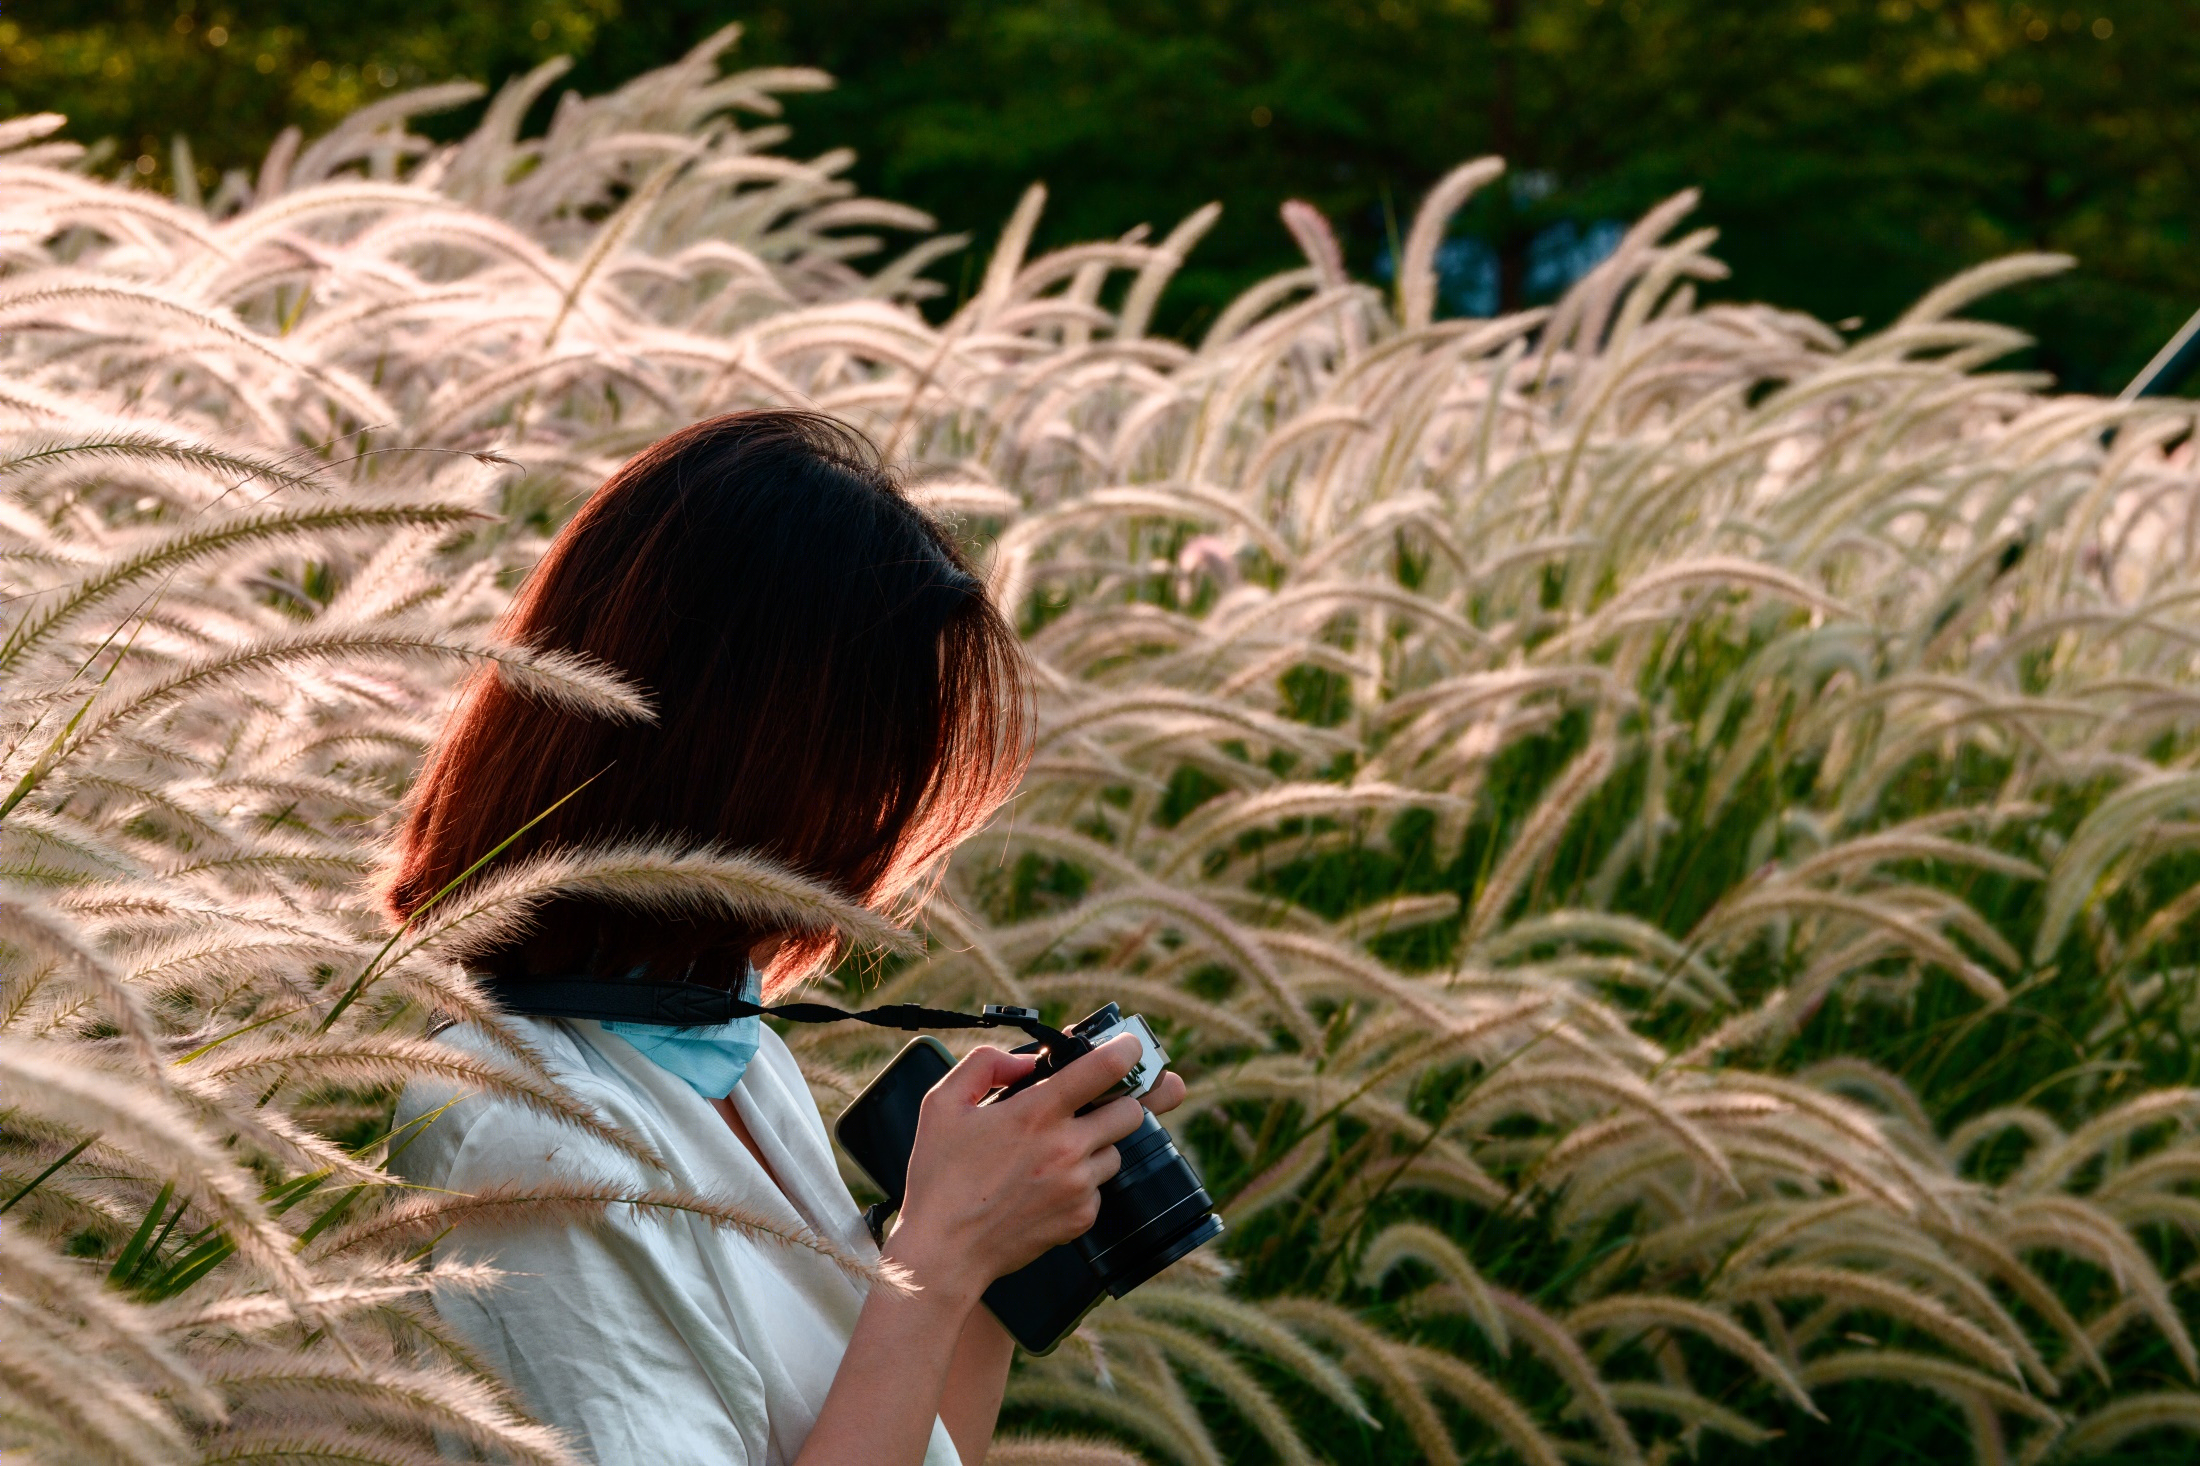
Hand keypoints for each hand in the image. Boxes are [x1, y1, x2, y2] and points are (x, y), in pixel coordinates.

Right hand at [885, 1033, 1149, 1306]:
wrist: (944, 1250)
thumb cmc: (940, 1177)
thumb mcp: (942, 1102)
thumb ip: (986, 1064)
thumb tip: (1027, 1061)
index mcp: (1037, 1112)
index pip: (1105, 1068)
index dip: (1126, 1050)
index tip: (1129, 1047)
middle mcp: (1067, 1148)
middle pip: (1131, 1111)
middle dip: (1117, 1102)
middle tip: (1088, 1108)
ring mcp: (1078, 1186)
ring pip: (1116, 1152)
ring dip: (1096, 1146)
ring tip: (1052, 1155)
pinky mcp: (1081, 1218)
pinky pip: (1100, 1189)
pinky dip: (1082, 1184)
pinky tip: (1045, 1186)